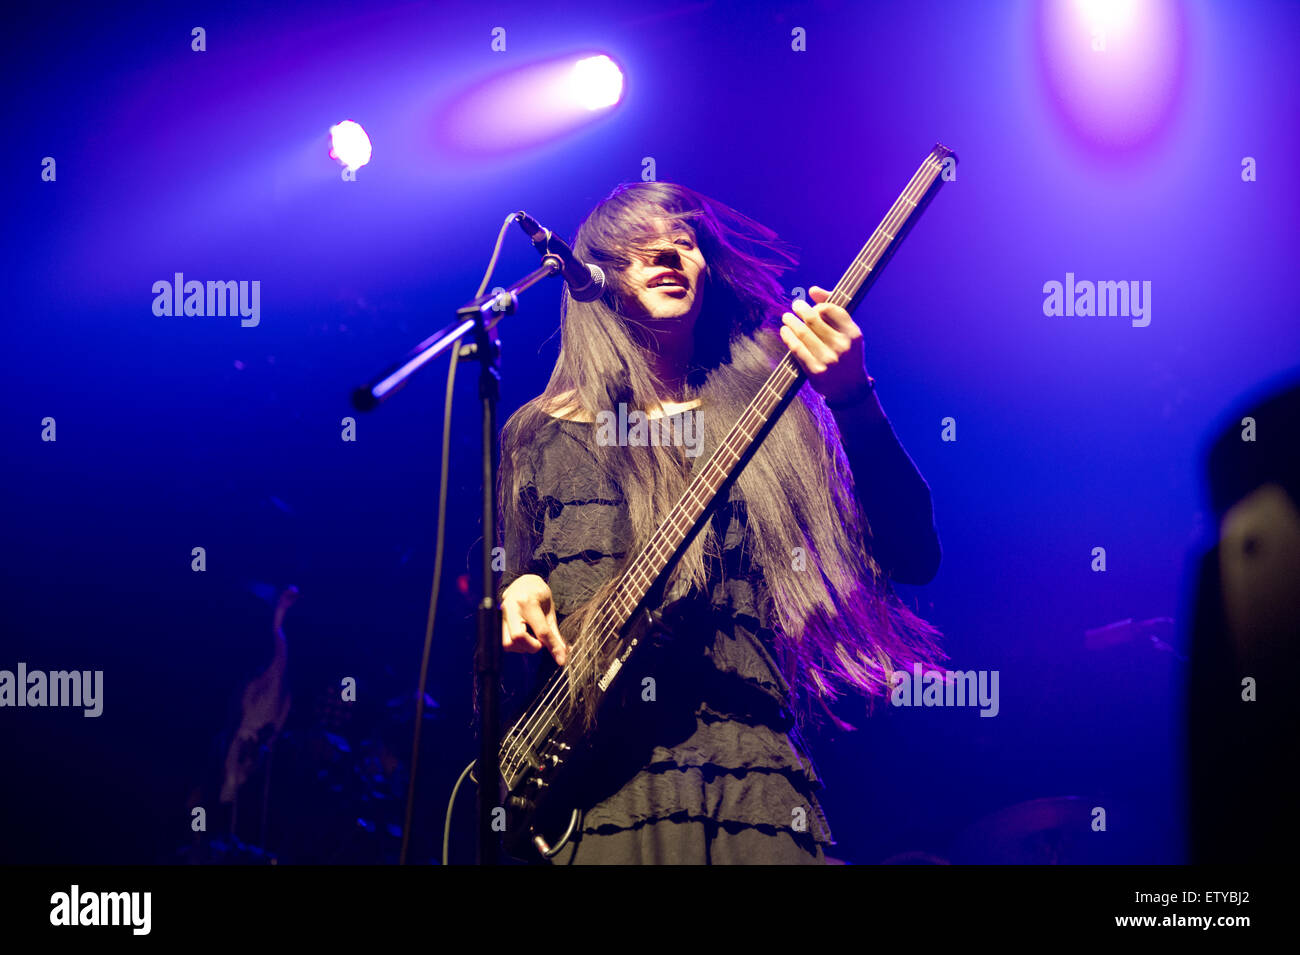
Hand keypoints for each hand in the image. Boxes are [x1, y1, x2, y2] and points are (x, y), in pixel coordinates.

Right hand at [500, 574, 567, 665]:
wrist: (523, 583)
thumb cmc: (538, 594)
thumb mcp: (549, 610)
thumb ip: (554, 633)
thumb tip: (562, 654)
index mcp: (528, 602)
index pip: (541, 630)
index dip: (552, 646)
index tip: (560, 659)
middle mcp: (511, 608)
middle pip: (518, 638)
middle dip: (532, 646)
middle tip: (540, 641)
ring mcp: (501, 615)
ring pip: (508, 643)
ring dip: (523, 647)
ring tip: (531, 637)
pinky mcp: (497, 622)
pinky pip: (504, 642)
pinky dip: (516, 645)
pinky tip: (524, 636)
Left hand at [779, 286, 871, 403]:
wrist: (849, 388)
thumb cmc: (846, 354)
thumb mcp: (847, 333)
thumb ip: (833, 309)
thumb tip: (813, 290)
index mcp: (853, 334)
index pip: (832, 310)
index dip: (819, 305)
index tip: (812, 307)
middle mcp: (842, 346)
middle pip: (814, 320)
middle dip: (801, 310)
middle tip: (795, 306)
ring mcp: (829, 360)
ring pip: (803, 333)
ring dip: (791, 322)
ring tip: (786, 318)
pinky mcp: (816, 372)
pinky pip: (797, 349)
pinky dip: (788, 337)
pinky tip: (784, 331)